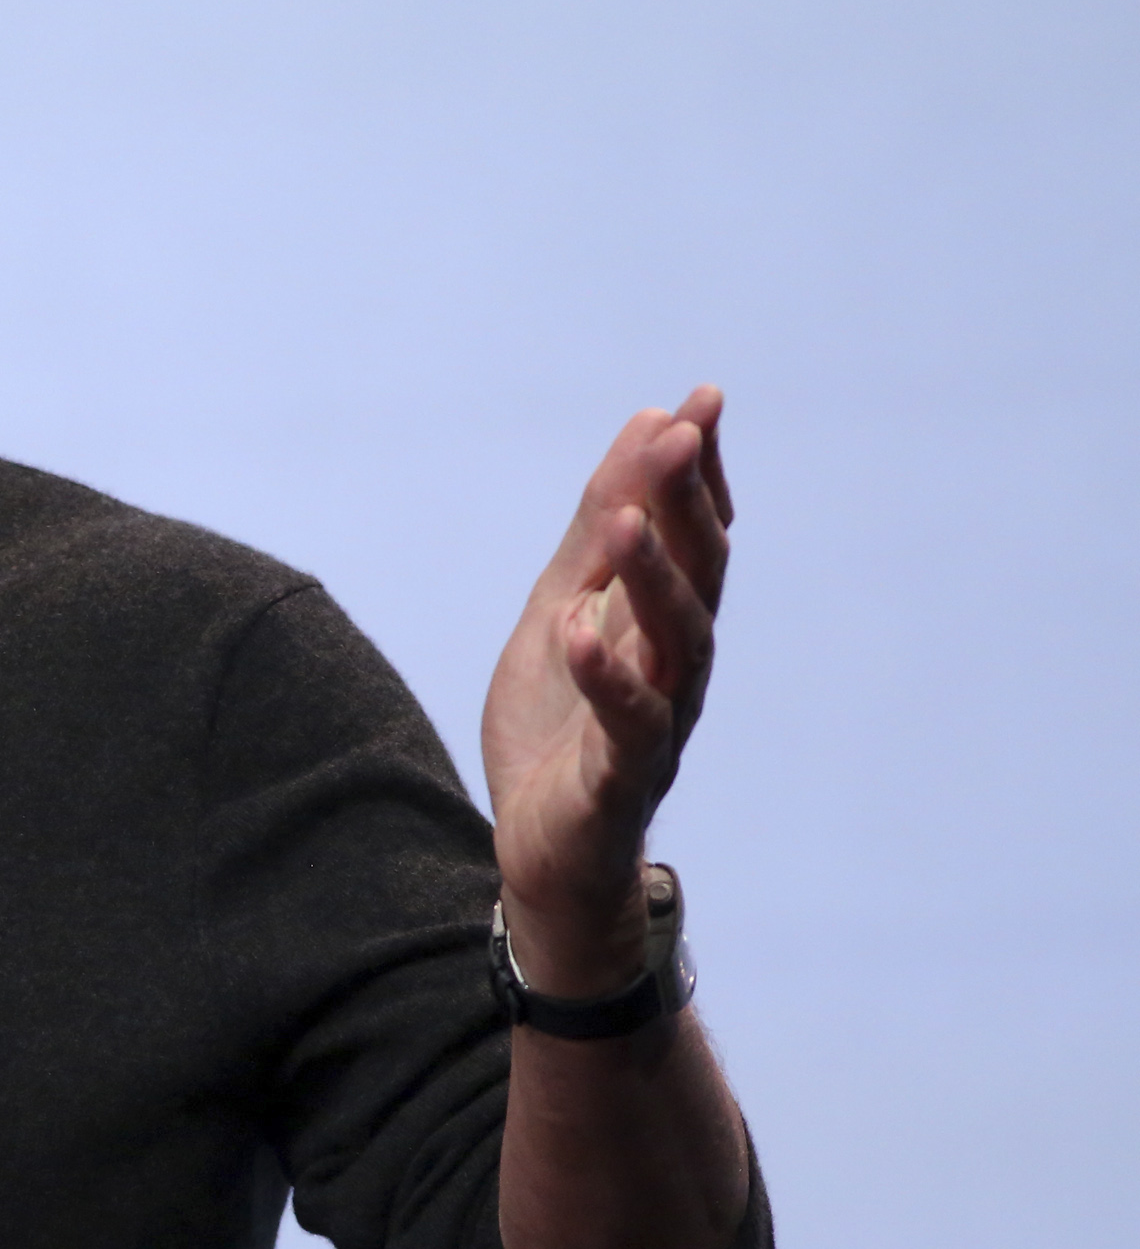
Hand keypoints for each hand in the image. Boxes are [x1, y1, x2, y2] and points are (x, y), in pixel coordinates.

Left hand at [479, 386, 731, 995]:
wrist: (544, 849)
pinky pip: (625, 723)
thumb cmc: (560, 727)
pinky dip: (604, 673)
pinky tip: (578, 628)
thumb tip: (645, 426)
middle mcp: (677, 668)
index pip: (695, 534)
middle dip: (687, 506)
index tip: (702, 399)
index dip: (699, 470)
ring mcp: (657, 723)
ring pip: (672, 644)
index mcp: (664, 625)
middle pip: (697, 578)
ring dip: (650, 578)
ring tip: (623, 519)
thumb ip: (596, 530)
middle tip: (680, 436)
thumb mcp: (563, 606)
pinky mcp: (620, 777)